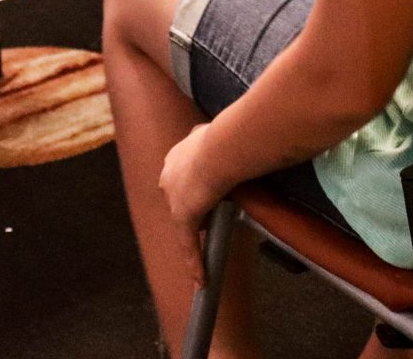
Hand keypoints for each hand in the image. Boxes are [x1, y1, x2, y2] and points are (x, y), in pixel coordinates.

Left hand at [159, 123, 228, 285]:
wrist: (220, 149)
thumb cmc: (228, 138)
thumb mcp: (223, 134)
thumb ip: (223, 139)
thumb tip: (243, 136)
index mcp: (177, 154)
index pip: (183, 174)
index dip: (198, 183)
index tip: (211, 187)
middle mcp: (169, 175)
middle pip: (180, 197)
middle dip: (196, 203)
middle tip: (216, 207)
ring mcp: (173, 199)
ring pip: (184, 219)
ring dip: (198, 225)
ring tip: (216, 230)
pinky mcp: (182, 218)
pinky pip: (189, 245)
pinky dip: (195, 263)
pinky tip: (202, 279)